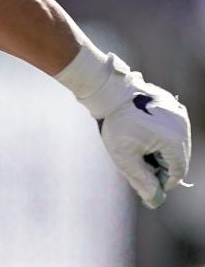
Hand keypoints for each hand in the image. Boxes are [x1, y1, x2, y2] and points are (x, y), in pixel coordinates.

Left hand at [69, 53, 191, 208]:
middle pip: (178, 157)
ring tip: (137, 146)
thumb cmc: (115, 123)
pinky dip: (159, 135)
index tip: (146, 182)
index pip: (177, 171)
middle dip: (160, 165)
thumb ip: (141, 179)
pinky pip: (171, 127)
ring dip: (160, 150)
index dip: (162, 181)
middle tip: (139, 164)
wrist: (108, 90)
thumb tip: (154, 199)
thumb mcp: (124, 156)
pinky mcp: (172, 105)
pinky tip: (140, 132)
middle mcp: (182, 126)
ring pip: (174, 142)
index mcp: (174, 140)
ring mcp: (178, 113)